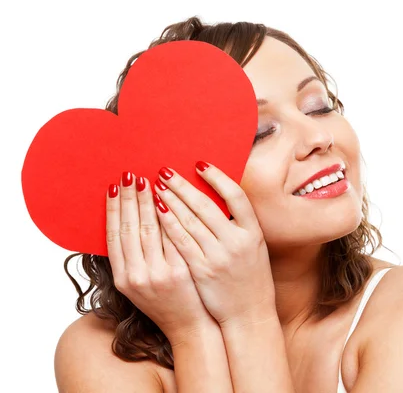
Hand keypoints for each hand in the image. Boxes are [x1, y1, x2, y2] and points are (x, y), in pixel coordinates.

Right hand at [105, 172, 216, 346]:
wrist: (189, 327)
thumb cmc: (164, 302)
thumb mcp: (139, 285)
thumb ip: (132, 258)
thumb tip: (128, 219)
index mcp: (123, 278)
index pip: (114, 236)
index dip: (114, 209)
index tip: (115, 186)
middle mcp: (138, 276)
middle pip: (131, 228)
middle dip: (131, 198)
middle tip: (132, 175)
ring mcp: (160, 274)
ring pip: (151, 230)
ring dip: (150, 202)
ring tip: (151, 180)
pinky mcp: (182, 271)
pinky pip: (174, 238)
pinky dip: (171, 217)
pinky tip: (172, 199)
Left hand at [151, 162, 275, 327]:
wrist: (249, 314)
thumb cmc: (251, 280)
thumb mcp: (253, 248)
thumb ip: (238, 226)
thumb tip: (214, 199)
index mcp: (253, 233)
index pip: (235, 196)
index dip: (217, 177)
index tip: (200, 165)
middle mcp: (237, 242)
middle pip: (206, 205)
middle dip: (183, 185)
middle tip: (165, 171)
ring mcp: (218, 257)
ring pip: (189, 221)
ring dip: (171, 200)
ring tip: (157, 185)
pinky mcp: (201, 270)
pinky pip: (180, 241)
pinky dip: (167, 223)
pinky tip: (157, 210)